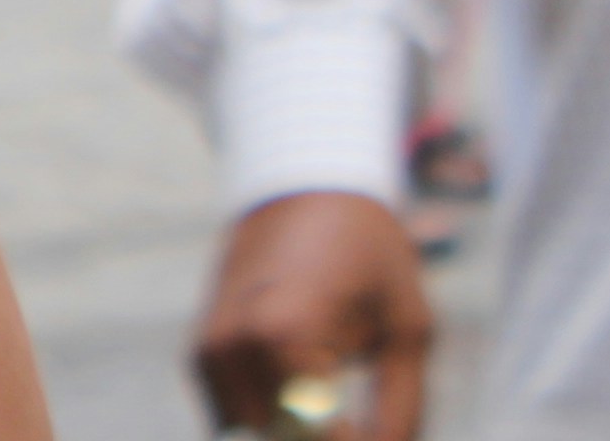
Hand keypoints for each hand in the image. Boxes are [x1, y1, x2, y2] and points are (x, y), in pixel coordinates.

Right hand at [192, 191, 428, 437]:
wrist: (307, 192)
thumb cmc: (370, 257)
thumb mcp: (407, 329)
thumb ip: (400, 411)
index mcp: (287, 332)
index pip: (314, 438)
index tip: (379, 431)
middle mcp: (234, 343)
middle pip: (282, 439)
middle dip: (330, 433)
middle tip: (364, 415)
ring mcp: (210, 349)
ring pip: (257, 433)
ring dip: (297, 429)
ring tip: (339, 396)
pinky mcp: (202, 353)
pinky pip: (234, 418)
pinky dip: (272, 416)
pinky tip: (308, 384)